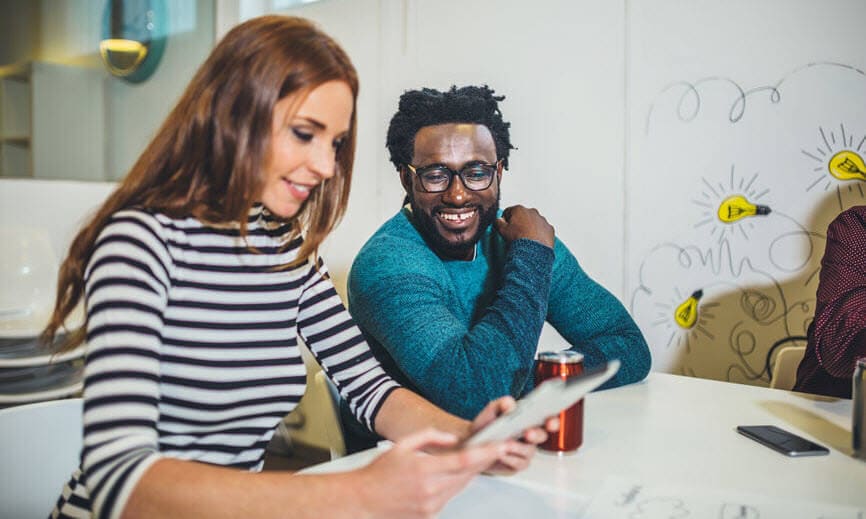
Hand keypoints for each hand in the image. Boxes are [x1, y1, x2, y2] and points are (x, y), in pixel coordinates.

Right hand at [355, 428, 505, 518]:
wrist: (362, 501)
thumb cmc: (379, 473)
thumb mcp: (402, 445)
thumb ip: (430, 437)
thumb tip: (452, 439)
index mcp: (423, 469)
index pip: (464, 460)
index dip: (486, 453)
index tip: (500, 446)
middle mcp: (429, 490)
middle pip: (468, 475)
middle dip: (481, 461)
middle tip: (492, 448)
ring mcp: (431, 506)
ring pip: (461, 487)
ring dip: (468, 474)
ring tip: (470, 460)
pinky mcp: (430, 515)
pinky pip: (450, 497)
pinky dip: (453, 486)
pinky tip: (448, 477)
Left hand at [468, 396, 559, 474]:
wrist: (472, 444)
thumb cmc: (485, 426)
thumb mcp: (491, 410)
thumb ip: (501, 404)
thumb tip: (511, 404)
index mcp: (528, 420)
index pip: (547, 419)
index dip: (552, 421)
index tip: (550, 421)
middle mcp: (529, 436)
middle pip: (542, 436)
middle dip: (536, 434)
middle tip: (528, 433)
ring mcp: (524, 451)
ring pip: (529, 452)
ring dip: (517, 448)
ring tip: (505, 444)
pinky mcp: (517, 464)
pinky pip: (518, 463)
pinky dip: (509, 458)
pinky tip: (501, 454)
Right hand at [494, 205, 554, 248]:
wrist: (533, 250)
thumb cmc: (518, 239)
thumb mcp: (502, 230)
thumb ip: (498, 222)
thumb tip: (498, 220)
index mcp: (519, 209)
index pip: (509, 211)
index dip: (506, 220)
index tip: (506, 227)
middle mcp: (532, 211)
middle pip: (523, 215)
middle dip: (520, 222)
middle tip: (516, 233)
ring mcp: (542, 219)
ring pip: (534, 221)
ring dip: (530, 227)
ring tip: (526, 238)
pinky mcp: (549, 228)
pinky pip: (543, 229)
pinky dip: (540, 233)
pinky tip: (535, 241)